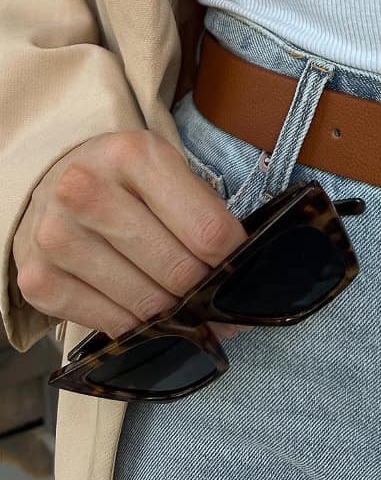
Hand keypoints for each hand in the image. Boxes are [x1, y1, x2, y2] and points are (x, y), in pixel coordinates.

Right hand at [13, 129, 254, 344]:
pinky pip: (110, 323)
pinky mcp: (37, 279)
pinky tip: (142, 309)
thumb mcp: (165, 170)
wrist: (53, 182)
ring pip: (146, 302)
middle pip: (177, 269)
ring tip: (182, 303)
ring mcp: (56, 237)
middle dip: (205, 289)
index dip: (233, 257)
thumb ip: (201, 209)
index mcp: (132, 154)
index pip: (207, 229)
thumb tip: (242, 270)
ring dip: (173, 312)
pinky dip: (136, 325)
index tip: (241, 267)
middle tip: (215, 296)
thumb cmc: (124, 178)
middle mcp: (86, 191)